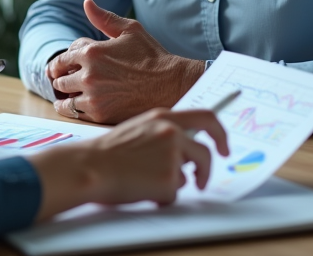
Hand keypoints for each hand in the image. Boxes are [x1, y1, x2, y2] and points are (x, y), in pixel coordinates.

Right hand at [28, 107, 229, 219]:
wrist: (88, 166)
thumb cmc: (107, 152)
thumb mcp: (138, 129)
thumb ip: (162, 133)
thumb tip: (185, 149)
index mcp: (163, 117)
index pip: (206, 117)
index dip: (220, 133)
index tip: (224, 147)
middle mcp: (171, 132)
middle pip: (206, 152)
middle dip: (208, 169)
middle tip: (203, 181)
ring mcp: (171, 155)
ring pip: (187, 176)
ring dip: (172, 183)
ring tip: (143, 181)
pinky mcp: (168, 179)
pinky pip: (174, 193)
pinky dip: (161, 197)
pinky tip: (140, 190)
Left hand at [47, 0, 205, 122]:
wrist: (170, 85)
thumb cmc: (152, 56)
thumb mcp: (130, 30)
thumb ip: (105, 18)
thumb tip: (87, 3)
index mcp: (92, 51)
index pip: (64, 56)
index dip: (64, 61)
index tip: (64, 66)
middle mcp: (89, 73)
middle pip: (59, 76)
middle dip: (59, 77)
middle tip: (60, 79)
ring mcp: (93, 95)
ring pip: (63, 96)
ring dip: (63, 94)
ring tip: (66, 94)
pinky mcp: (99, 113)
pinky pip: (74, 112)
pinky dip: (70, 108)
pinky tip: (73, 106)